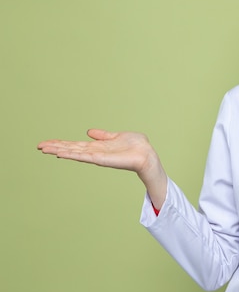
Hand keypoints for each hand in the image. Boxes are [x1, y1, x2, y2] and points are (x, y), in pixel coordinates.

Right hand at [38, 129, 167, 207]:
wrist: (147, 154)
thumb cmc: (136, 146)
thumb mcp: (117, 136)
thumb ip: (103, 135)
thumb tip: (89, 131)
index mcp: (98, 147)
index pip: (75, 145)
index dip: (61, 143)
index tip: (47, 143)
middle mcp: (95, 153)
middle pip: (71, 149)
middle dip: (55, 147)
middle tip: (38, 146)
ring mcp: (97, 156)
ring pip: (74, 153)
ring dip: (59, 150)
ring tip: (44, 149)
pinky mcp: (101, 160)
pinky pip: (83, 156)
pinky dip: (71, 154)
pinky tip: (60, 153)